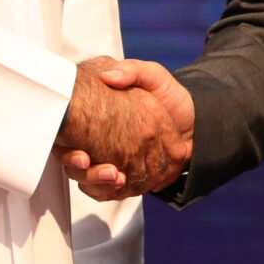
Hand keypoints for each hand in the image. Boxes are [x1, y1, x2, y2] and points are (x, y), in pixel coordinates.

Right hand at [58, 57, 193, 197]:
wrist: (195, 121)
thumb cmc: (170, 97)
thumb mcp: (153, 76)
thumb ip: (133, 71)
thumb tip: (108, 76)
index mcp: (98, 118)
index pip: (70, 136)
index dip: (69, 148)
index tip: (81, 155)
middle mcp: (98, 141)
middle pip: (78, 165)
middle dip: (87, 172)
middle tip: (100, 168)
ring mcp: (110, 160)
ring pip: (91, 182)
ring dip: (99, 184)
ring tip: (117, 179)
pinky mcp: (125, 176)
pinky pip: (109, 192)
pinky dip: (113, 193)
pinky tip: (125, 187)